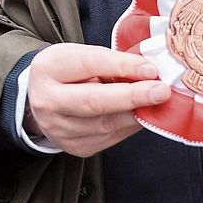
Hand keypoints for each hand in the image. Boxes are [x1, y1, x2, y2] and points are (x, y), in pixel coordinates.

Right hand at [23, 43, 169, 157]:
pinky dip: (130, 125)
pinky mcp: (74, 146)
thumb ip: (110, 62)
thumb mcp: (80, 55)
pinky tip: (139, 114)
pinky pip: (111, 137)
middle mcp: (47, 101)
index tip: (150, 69)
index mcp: (48, 68)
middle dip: (132, 96)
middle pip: (93, 101)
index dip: (122, 66)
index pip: (88, 64)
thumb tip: (149, 72)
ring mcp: (59, 128)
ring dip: (137, 113)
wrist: (41, 99)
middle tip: (161, 91)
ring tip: (157, 102)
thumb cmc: (67, 72)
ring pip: (106, 124)